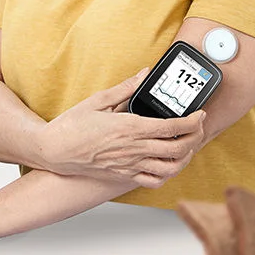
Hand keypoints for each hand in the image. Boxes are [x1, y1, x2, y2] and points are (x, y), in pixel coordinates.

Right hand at [37, 68, 207, 187]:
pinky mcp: (123, 176)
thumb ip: (126, 87)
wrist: (54, 151)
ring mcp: (129, 165)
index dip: (192, 121)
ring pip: (170, 168)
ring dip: (185, 157)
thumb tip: (144, 73)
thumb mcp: (98, 100)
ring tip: (188, 146)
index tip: (200, 114)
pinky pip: (153, 181)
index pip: (172, 127)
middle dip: (196, 137)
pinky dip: (167, 174)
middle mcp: (133, 149)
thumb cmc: (72, 126)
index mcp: (129, 127)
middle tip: (198, 127)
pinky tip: (168, 163)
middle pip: (178, 148)